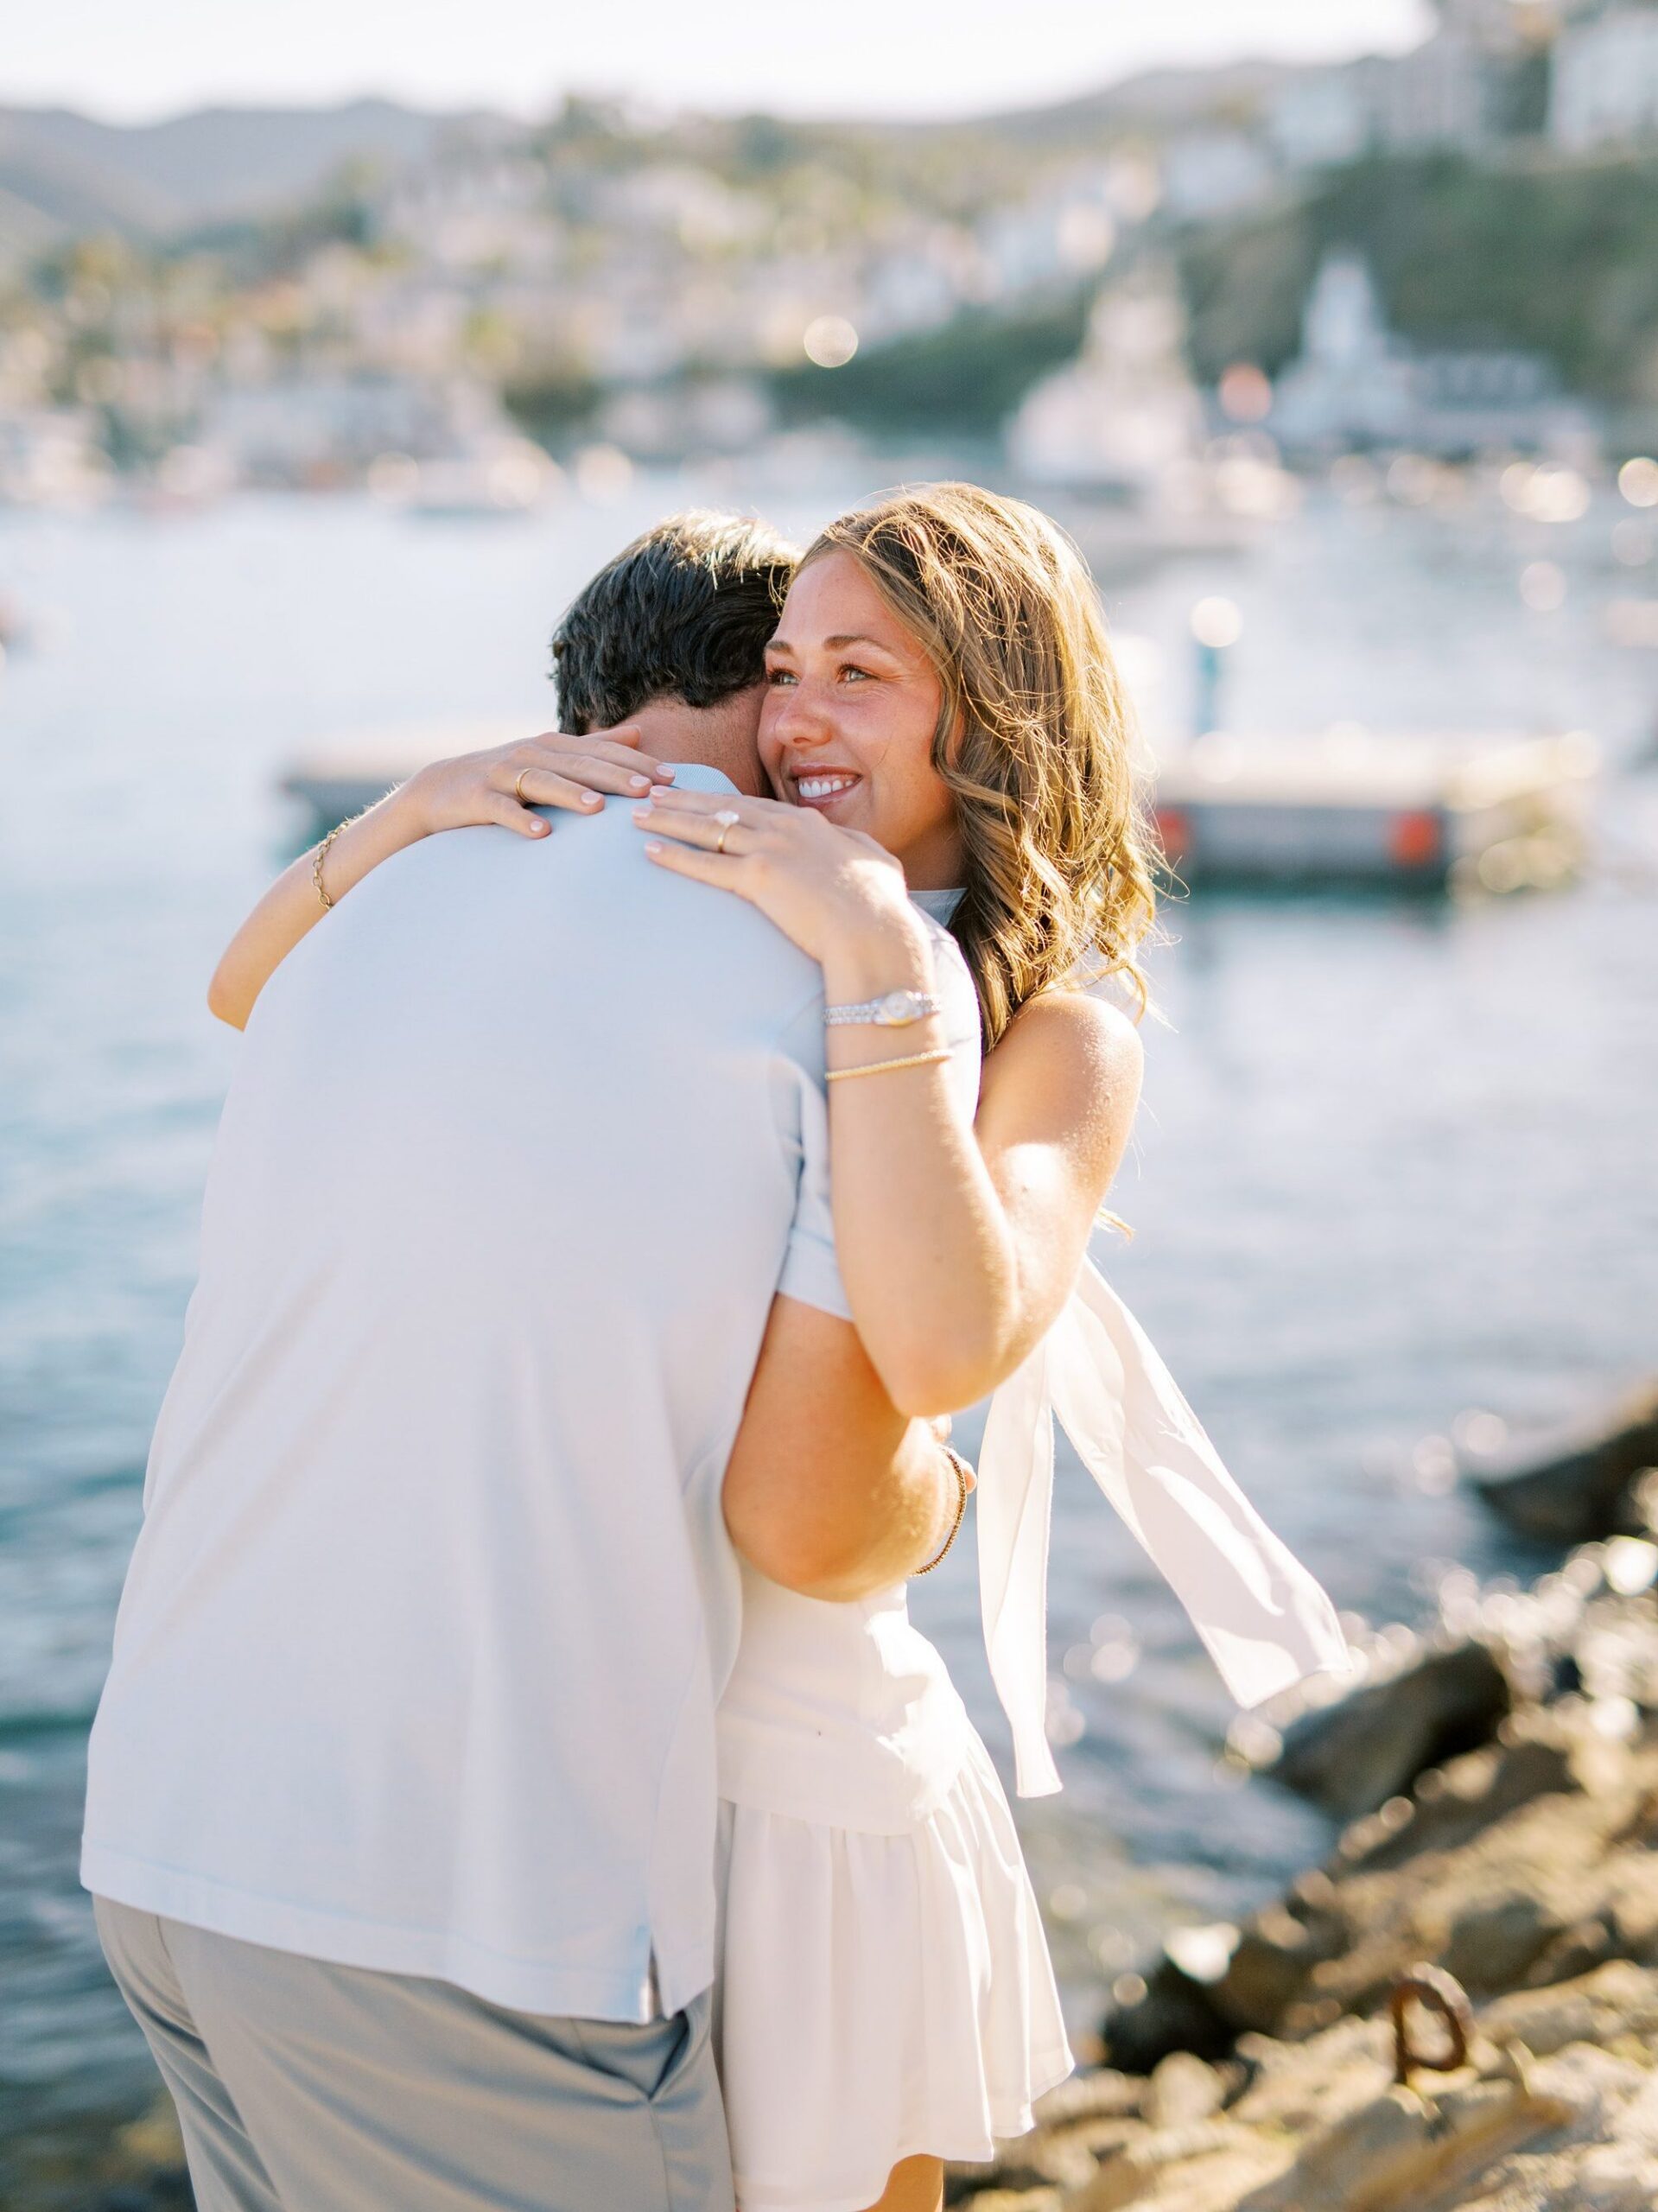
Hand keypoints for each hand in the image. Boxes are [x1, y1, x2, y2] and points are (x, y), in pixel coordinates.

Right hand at [400, 726, 675, 840]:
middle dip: (615, 776)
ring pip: (542, 781)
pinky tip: (541, 834)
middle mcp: (531, 753)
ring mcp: (503, 775)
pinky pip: (501, 809)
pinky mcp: (477, 798)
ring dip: (570, 793)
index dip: (636, 762)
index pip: (603, 752)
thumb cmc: (507, 777)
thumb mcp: (552, 757)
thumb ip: (596, 746)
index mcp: (554, 746)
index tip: (672, 778)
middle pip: (579, 765)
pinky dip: (520, 820)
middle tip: (649, 791)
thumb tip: (640, 732)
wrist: (440, 790)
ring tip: (598, 809)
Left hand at [631, 784, 915, 965]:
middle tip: (653, 792)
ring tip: (637, 815)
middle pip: (722, 808)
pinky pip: (707, 864)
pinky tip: (650, 851)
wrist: (876, 930)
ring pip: (708, 828)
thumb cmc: (880, 906)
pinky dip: (675, 856)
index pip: (753, 806)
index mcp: (809, 824)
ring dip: (668, 820)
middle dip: (684, 798)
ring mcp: (771, 848)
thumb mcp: (875, 864)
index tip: (696, 793)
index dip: (719, 799)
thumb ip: (856, 848)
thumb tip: (854, 846)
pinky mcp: (760, 877)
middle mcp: (785, 827)